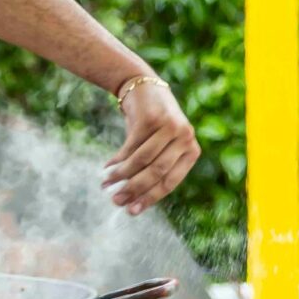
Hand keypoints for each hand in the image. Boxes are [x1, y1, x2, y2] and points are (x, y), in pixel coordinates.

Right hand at [102, 81, 199, 214]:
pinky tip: (107, 167)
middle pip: (157, 172)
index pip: (171, 182)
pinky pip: (131, 146)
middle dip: (134, 189)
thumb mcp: (160, 146)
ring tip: (106, 183)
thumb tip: (131, 202)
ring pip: (143, 160)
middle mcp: (186, 138)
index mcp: (191, 150)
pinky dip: (118, 160)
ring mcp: (170, 126)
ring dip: (122, 175)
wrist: (142, 87)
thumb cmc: (150, 125)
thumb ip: (153, 170)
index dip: (149, 198)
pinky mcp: (152, 118)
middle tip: (115, 200)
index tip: (131, 211)